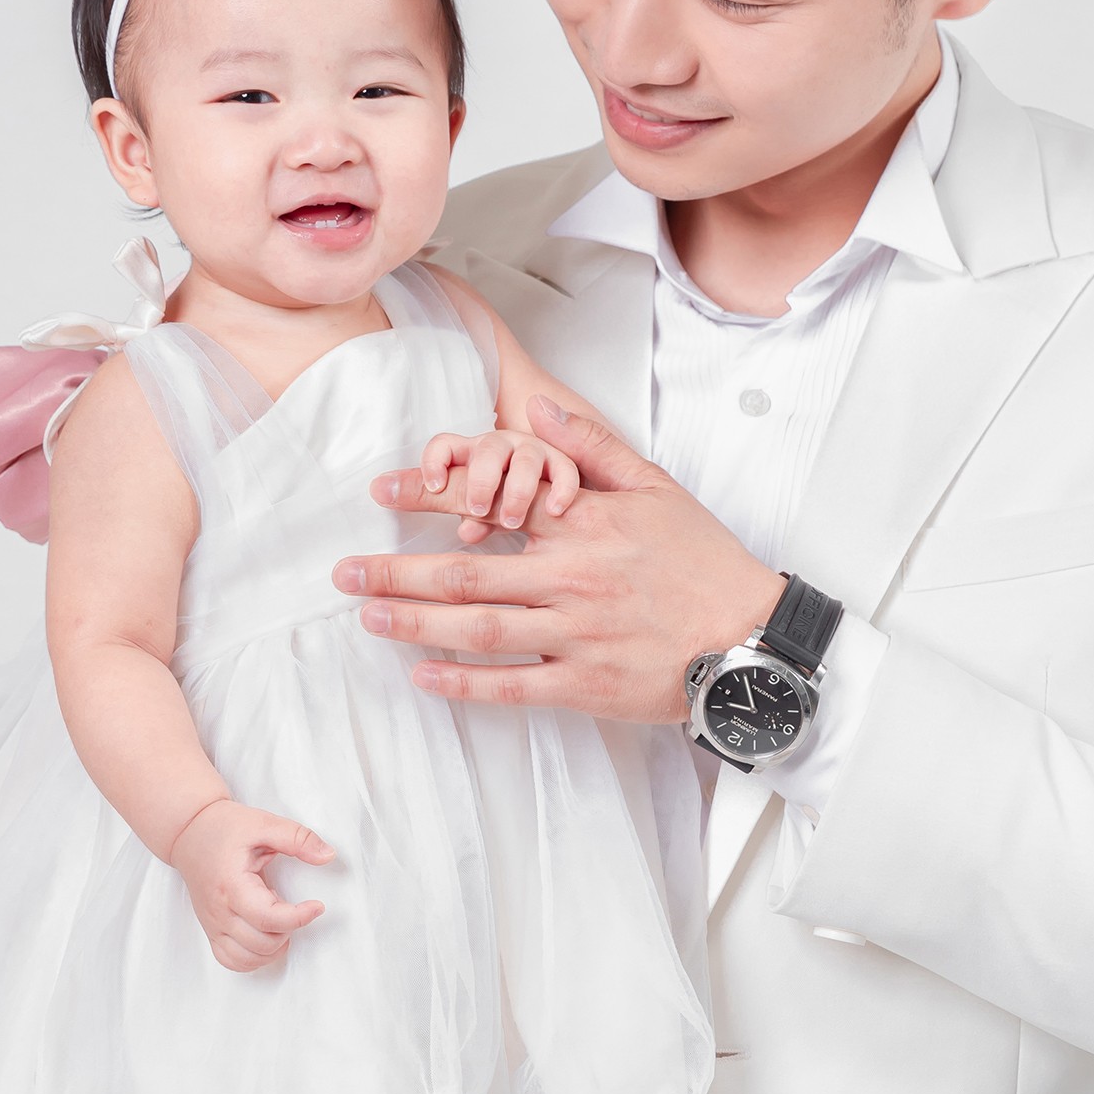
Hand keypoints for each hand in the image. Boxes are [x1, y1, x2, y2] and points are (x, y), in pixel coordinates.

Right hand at [167, 800, 334, 970]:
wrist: (188, 832)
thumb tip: (327, 855)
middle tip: (297, 908)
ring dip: (274, 947)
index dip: (300, 917)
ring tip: (282, 922)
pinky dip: (253, 958)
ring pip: (248, 959)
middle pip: (262, 943)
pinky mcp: (211, 929)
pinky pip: (230, 960)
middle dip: (289, 929)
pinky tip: (266, 938)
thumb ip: (298, 839)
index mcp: (233, 885)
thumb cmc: (223, 827)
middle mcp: (220, 910)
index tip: (317, 906)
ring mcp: (213, 923)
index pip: (270, 919)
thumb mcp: (264, 824)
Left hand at [342, 395, 786, 720]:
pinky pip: (512, 685)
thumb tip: (536, 409)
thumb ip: (591, 446)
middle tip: (342, 573)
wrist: (750, 638)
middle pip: (465, 573)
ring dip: (414, 622)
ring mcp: (576, 635)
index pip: (491, 501)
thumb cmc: (703, 562)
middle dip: (395, 571)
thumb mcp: (656, 487)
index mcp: (584, 524)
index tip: (381, 491)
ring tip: (367, 615)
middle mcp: (573, 578)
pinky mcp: (586, 685)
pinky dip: (464, 682)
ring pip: (478, 628)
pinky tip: (423, 675)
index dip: (428, 496)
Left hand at [412, 424, 581, 543]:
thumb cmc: (513, 502)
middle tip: (478, 510)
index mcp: (473, 457)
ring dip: (516, 491)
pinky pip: (565, 470)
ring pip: (525, 461)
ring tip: (511, 521)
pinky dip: (559, 489)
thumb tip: (467, 532)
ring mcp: (533, 453)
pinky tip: (553, 510)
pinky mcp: (564, 465)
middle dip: (481, 481)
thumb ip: (479, 521)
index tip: (435, 488)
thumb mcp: (489, 512)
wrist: (561, 497)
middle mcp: (502, 449)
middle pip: (487, 451)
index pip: (445, 447)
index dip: (435, 462)